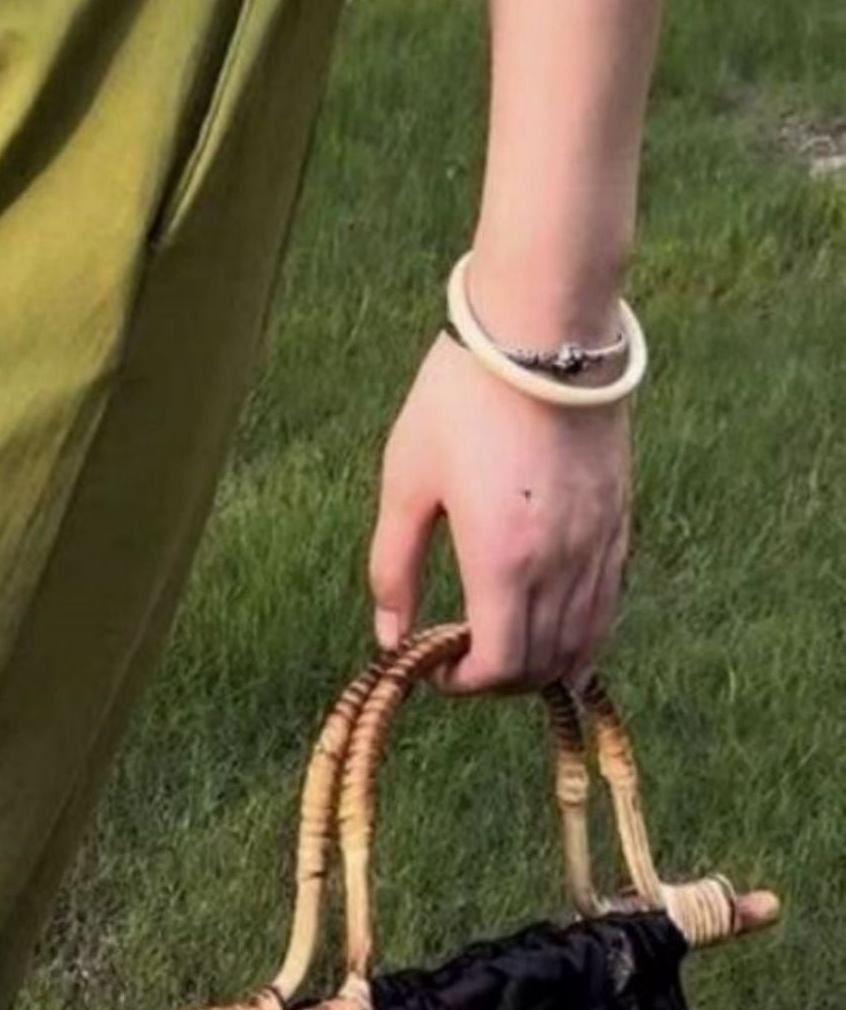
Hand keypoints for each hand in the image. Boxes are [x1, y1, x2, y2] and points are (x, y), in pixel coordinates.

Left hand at [367, 330, 631, 695]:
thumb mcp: (406, 483)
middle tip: (463, 662)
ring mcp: (598, 539)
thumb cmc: (462, 398)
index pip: (499, 665)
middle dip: (497, 680)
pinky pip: (609, 600)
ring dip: (541, 663)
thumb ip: (394, 568)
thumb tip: (390, 638)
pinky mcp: (619, 515)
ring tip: (504, 653)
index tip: (435, 668)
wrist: (544, 324)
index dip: (465, 685)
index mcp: (502, 559)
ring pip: (581, 640)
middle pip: (540, 663)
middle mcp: (560, 560)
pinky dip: (584, 633)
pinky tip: (560, 638)